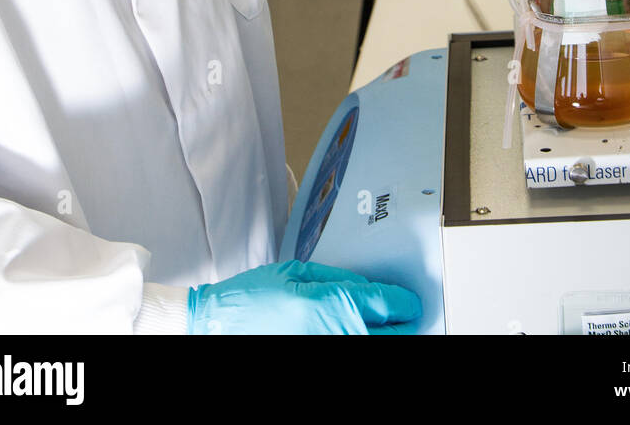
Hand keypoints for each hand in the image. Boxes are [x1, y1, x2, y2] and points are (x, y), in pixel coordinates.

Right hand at [187, 259, 421, 334]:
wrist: (220, 323)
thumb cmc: (252, 296)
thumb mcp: (296, 272)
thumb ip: (337, 279)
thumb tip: (367, 287)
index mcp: (327, 304)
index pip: (384, 305)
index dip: (404, 302)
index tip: (410, 302)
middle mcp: (331, 333)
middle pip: (388, 335)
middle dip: (402, 325)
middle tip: (407, 318)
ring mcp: (323, 349)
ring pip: (372, 347)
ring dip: (383, 337)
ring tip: (390, 329)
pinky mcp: (314, 356)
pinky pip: (350, 351)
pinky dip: (360, 341)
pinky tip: (359, 333)